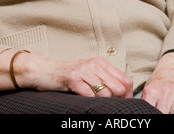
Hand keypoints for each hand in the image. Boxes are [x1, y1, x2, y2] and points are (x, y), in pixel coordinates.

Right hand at [0, 50, 132, 97]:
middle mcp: (95, 64)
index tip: (124, 105)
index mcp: (102, 63)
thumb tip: (123, 96)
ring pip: (105, 92)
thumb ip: (105, 81)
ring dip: (103, 103)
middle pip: (119, 87)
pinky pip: (89, 95)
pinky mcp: (73, 78)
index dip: (128, 96)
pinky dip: (90, 103)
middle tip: (110, 109)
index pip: (126, 80)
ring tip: (97, 107)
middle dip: (118, 102)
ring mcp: (84, 70)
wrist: (44, 71)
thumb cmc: (68, 77)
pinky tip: (86, 104)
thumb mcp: (89, 75)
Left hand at [141, 52, 173, 113]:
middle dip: (162, 113)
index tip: (153, 112)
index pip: (151, 112)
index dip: (152, 113)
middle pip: (163, 114)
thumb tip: (146, 114)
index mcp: (152, 91)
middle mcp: (166, 92)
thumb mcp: (149, 89)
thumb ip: (147, 103)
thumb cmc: (160, 80)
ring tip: (169, 108)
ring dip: (172, 113)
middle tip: (162, 110)